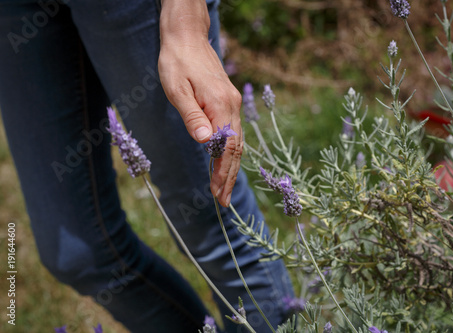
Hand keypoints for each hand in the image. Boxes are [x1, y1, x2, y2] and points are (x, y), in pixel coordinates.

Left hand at [158, 0, 242, 206]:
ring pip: (236, 142)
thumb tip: (205, 143)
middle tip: (224, 202)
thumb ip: (192, 116)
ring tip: (223, 189)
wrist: (187, 37)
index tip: (217, 193)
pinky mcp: (226, 101)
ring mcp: (231, 104)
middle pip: (236, 149)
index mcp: (220, 105)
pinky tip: (224, 162)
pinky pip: (233, 133)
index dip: (222, 172)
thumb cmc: (176, 62)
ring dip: (230, 167)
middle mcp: (231, 106)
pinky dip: (230, 152)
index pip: (226, 147)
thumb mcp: (176, 89)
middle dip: (229, 176)